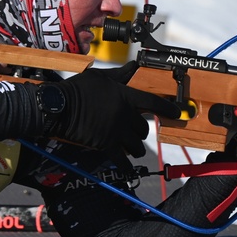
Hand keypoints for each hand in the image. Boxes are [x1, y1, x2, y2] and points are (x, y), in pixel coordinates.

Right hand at [44, 62, 180, 156]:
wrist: (60, 106)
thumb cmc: (78, 89)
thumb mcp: (100, 76)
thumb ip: (120, 74)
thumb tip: (133, 67)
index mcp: (125, 96)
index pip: (153, 102)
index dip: (167, 108)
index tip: (176, 113)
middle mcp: (124, 114)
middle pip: (144, 128)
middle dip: (142, 131)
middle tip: (137, 133)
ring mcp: (116, 130)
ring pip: (137, 144)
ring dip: (136, 148)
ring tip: (133, 149)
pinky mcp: (106, 143)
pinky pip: (122, 159)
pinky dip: (126, 166)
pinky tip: (128, 169)